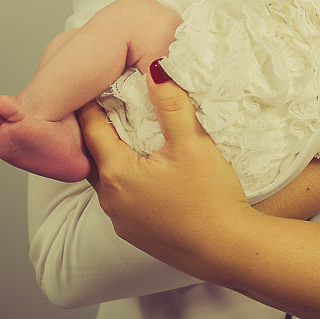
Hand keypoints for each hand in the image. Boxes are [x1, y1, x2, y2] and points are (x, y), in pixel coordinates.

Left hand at [76, 62, 252, 281]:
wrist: (228, 250)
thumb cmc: (210, 198)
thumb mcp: (192, 144)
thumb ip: (171, 104)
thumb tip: (155, 69)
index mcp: (117, 174)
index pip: (91, 130)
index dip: (91, 104)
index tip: (94, 84)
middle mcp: (111, 200)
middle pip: (93, 155)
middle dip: (97, 129)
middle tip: (106, 104)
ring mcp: (122, 221)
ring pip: (106, 179)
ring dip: (111, 157)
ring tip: (124, 134)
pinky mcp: (136, 234)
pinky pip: (120, 199)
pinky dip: (124, 179)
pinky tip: (143, 171)